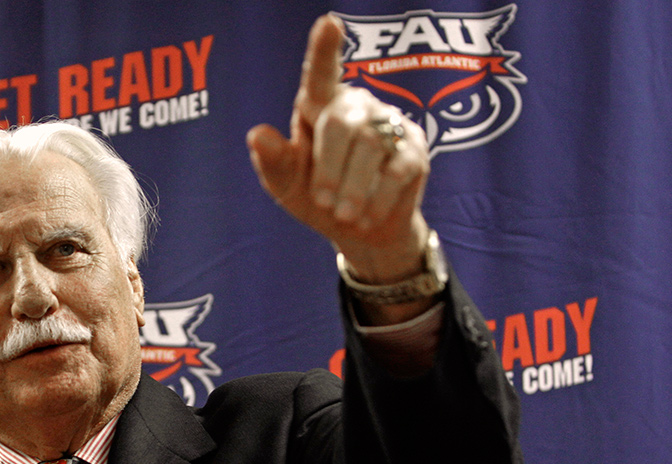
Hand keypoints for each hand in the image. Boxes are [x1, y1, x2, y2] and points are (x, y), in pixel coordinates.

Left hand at [247, 14, 431, 286]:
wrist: (359, 231)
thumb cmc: (316, 196)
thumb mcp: (286, 184)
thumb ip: (273, 161)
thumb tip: (256, 135)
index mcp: (319, 105)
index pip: (321, 74)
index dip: (324, 49)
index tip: (329, 23)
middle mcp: (357, 105)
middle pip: (342, 124)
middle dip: (329, 168)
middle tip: (323, 203)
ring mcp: (389, 123)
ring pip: (372, 148)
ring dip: (353, 188)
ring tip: (343, 216)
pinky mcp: (414, 148)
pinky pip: (398, 169)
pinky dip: (378, 199)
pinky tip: (367, 216)